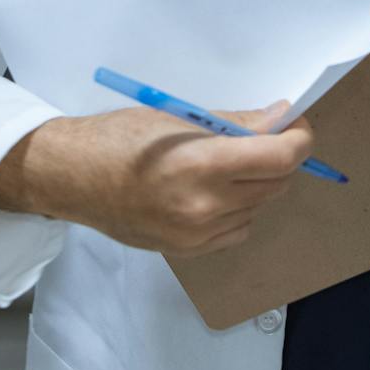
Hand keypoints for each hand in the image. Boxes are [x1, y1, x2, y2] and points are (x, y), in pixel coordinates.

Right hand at [0, 103, 314, 256]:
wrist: (72, 179)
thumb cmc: (119, 138)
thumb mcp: (178, 118)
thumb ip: (235, 122)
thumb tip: (280, 118)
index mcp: (201, 165)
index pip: (281, 157)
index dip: (298, 137)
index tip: (294, 124)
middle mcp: (205, 207)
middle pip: (277, 183)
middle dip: (279, 158)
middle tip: (261, 138)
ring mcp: (198, 235)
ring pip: (260, 207)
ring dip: (257, 184)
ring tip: (225, 165)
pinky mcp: (190, 252)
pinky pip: (239, 229)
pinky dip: (238, 209)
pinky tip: (212, 192)